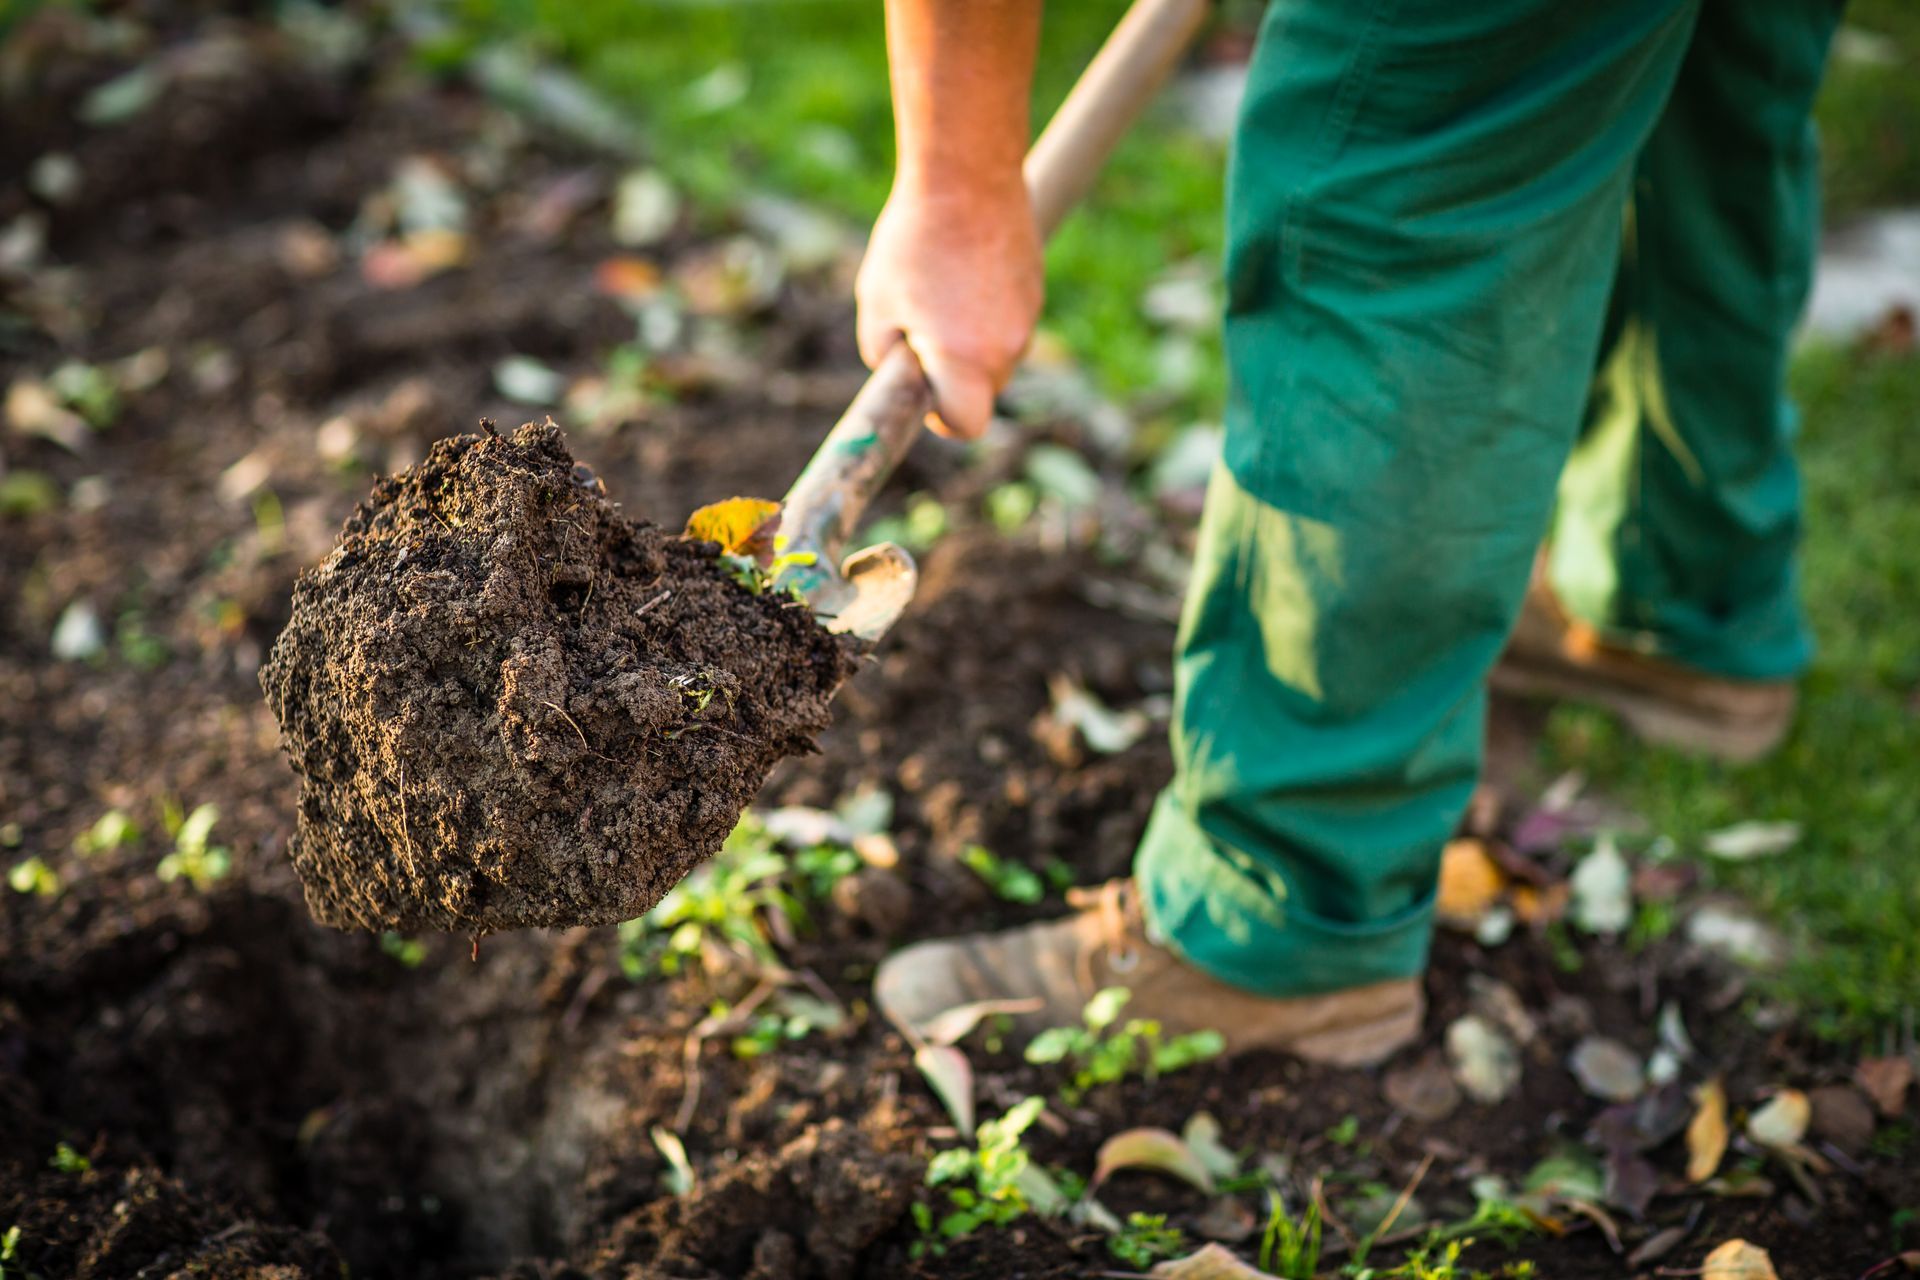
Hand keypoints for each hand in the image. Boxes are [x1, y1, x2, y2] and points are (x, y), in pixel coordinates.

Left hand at [855, 176, 1042, 439]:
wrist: (967, 174)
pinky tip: (963, 270)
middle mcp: (1006, 348)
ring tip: (939, 289)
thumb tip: (903, 376)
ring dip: (969, 341)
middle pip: (982, 392)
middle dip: (952, 376)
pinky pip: (1007, 323)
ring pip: (995, 356)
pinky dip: (986, 312)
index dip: (943, 420)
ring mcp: (1027, 319)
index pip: (967, 426)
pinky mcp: (1034, 291)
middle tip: (919, 328)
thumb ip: (885, 357)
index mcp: (964, 359)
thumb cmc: (913, 241)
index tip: (925, 394)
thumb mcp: (876, 305)